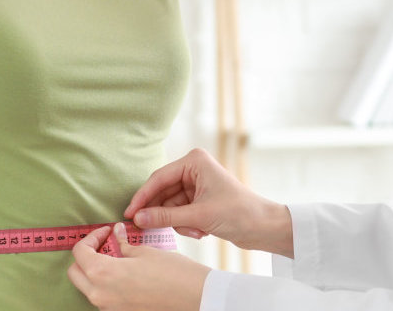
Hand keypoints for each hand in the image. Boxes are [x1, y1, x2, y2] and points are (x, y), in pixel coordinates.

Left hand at [69, 222, 210, 310]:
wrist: (196, 298)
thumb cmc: (174, 274)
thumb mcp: (146, 252)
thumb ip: (124, 244)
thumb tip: (116, 234)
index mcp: (103, 274)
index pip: (80, 252)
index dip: (91, 237)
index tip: (106, 232)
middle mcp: (100, 294)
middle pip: (76, 272)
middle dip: (85, 256)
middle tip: (104, 243)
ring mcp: (109, 308)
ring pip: (88, 287)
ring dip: (94, 271)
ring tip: (116, 258)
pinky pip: (103, 297)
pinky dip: (106, 284)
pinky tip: (124, 274)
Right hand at [124, 149, 293, 256]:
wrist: (263, 227)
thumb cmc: (238, 213)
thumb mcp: (198, 216)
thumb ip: (165, 217)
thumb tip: (137, 218)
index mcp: (195, 162)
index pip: (159, 178)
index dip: (142, 197)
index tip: (129, 213)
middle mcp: (194, 170)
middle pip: (162, 193)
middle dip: (164, 214)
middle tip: (148, 229)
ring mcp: (196, 185)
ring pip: (170, 207)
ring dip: (179, 222)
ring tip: (197, 230)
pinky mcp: (199, 201)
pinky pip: (180, 213)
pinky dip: (187, 225)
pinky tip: (202, 232)